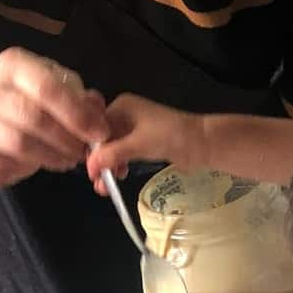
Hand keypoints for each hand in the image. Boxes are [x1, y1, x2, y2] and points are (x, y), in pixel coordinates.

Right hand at [0, 48, 108, 189]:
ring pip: (18, 144)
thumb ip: (76, 97)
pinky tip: (33, 167)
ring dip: (51, 157)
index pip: (47, 88)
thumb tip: (97, 110)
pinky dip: (21, 173)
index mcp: (12, 66)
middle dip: (67, 139)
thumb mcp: (50, 87)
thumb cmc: (21, 99)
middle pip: (34, 118)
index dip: (77, 114)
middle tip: (84, 152)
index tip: (100, 133)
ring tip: (67, 161)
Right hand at [85, 94, 199, 191]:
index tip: (90, 171)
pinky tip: (120, 175)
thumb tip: (90, 166)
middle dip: (100, 161)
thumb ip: (112, 154)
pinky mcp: (144, 141)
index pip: (96, 127)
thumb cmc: (170, 137)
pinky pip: (124, 153)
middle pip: (103, 139)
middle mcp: (125, 115)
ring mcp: (135, 128)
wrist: (202, 143)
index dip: (92, 150)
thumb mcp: (138, 144)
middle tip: (99, 183)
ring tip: (108, 186)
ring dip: (110, 166)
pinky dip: (120, 164)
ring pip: (113, 148)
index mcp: (122, 106)